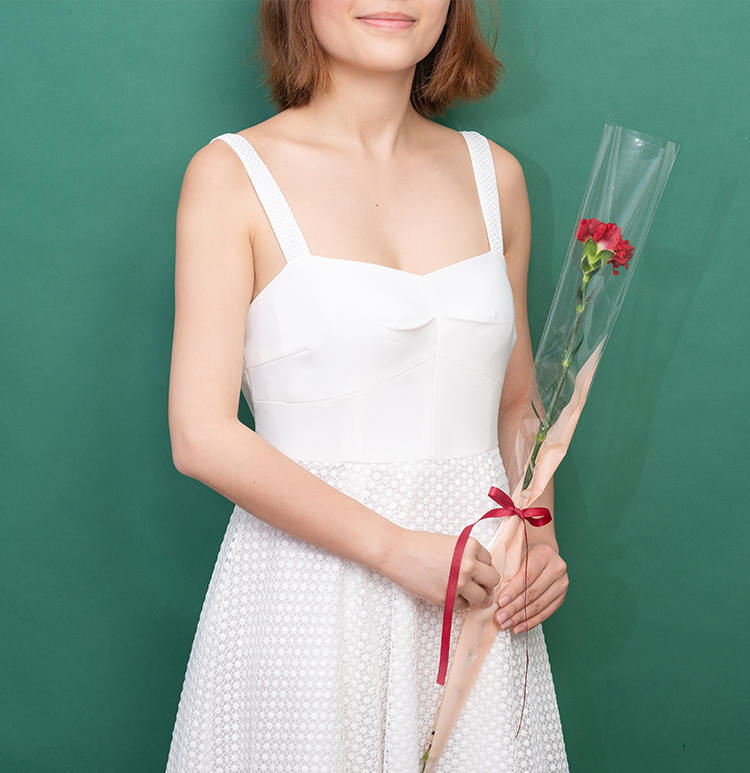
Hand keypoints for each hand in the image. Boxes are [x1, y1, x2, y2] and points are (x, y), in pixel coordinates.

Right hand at [383, 527, 500, 609]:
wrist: (397, 553)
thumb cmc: (421, 545)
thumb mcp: (451, 543)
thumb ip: (467, 554)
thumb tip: (482, 574)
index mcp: (470, 547)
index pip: (490, 561)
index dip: (483, 565)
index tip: (475, 568)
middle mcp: (468, 565)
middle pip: (493, 580)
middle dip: (487, 583)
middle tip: (479, 584)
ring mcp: (459, 583)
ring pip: (483, 598)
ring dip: (479, 597)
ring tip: (470, 594)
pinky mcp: (447, 598)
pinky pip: (463, 605)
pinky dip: (459, 602)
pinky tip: (449, 593)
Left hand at [495, 542, 567, 633]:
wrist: (543, 554)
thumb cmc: (524, 554)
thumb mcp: (515, 553)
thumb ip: (507, 567)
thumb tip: (492, 590)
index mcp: (544, 554)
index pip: (527, 576)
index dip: (513, 591)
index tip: (500, 602)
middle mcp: (557, 568)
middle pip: (533, 592)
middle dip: (514, 608)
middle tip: (500, 618)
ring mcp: (561, 584)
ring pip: (539, 605)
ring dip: (520, 618)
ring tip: (506, 624)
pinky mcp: (561, 597)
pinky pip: (546, 613)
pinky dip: (530, 622)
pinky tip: (518, 627)